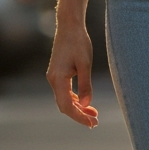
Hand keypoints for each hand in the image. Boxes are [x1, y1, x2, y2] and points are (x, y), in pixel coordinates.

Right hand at [46, 10, 98, 127]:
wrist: (69, 26)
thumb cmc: (78, 42)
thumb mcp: (85, 64)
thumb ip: (86, 85)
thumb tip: (86, 103)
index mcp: (58, 78)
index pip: (67, 105)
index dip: (79, 117)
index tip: (92, 123)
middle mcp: (53, 80)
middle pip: (64, 106)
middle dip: (79, 115)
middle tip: (95, 122)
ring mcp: (54, 77)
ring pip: (65, 100)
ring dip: (78, 108)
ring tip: (94, 114)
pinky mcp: (58, 74)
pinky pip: (65, 92)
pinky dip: (75, 100)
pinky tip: (85, 103)